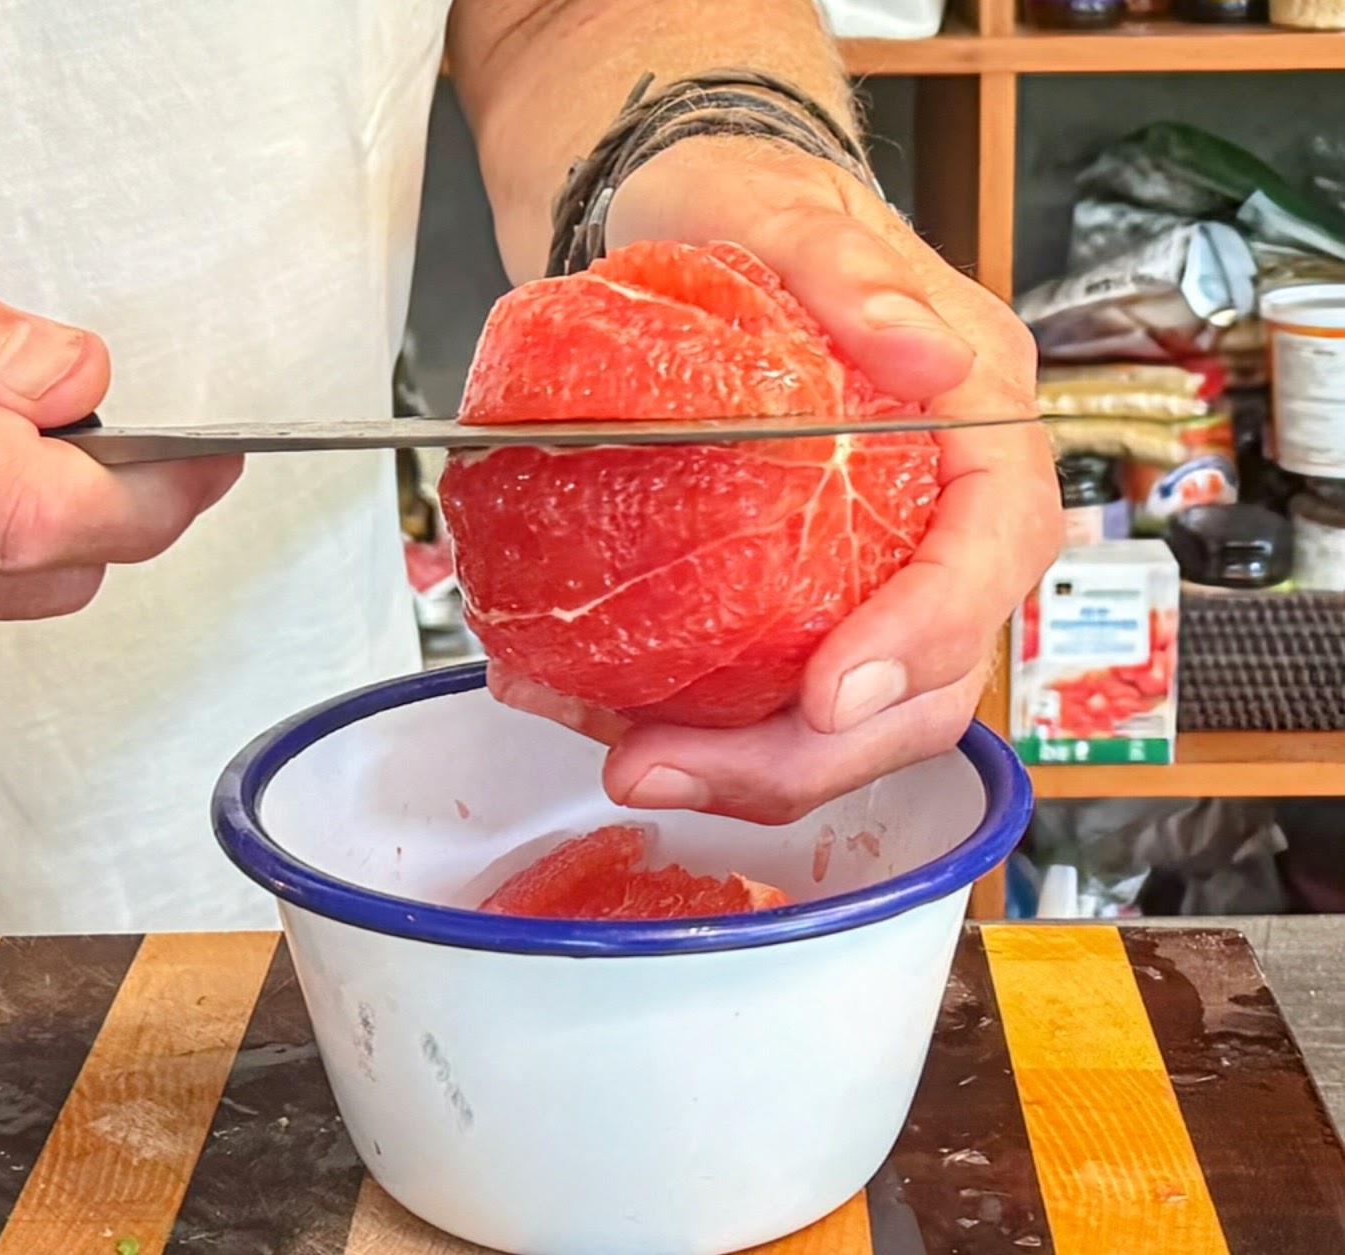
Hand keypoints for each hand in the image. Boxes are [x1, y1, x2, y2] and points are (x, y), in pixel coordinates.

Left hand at [592, 137, 1061, 823]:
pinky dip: (693, 726)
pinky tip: (598, 714)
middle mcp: (941, 515)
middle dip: (808, 754)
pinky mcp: (798, 598)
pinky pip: (770, 692)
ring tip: (621, 757)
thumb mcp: (785, 209)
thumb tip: (931, 356)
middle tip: (661, 764)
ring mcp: (872, 568)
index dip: (924, 638)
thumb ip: (849, 269)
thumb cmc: (749, 206)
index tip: (833, 693)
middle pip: (928, 682)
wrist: (684, 216)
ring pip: (850, 718)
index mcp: (978, 422)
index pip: (992, 553)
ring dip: (742, 766)